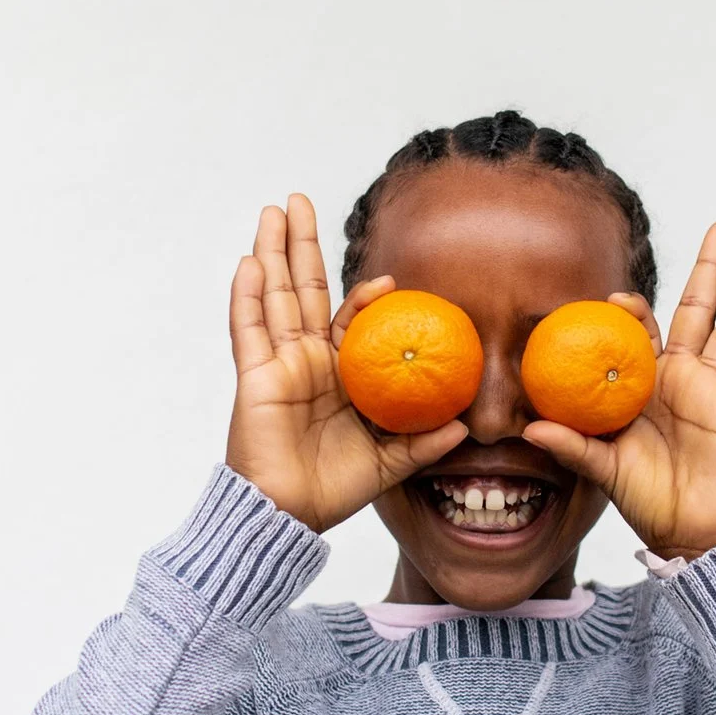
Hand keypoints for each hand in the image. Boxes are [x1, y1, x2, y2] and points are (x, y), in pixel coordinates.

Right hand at [226, 196, 466, 530]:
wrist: (291, 514)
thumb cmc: (335, 488)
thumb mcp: (393, 460)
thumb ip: (426, 441)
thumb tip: (467, 425)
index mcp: (340, 374)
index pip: (350, 321)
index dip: (365, 297)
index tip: (389, 279)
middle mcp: (306, 361)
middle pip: (303, 291)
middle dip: (301, 245)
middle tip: (299, 200)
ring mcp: (278, 364)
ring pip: (274, 296)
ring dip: (272, 251)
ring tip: (273, 211)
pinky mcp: (254, 376)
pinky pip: (249, 329)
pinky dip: (248, 295)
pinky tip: (251, 261)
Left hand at [523, 221, 715, 556]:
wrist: (690, 531)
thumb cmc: (646, 500)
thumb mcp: (602, 468)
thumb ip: (573, 444)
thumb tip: (529, 427)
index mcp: (646, 386)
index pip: (644, 333)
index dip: (634, 310)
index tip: (619, 298)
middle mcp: (682, 378)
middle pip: (699, 311)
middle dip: (709, 269)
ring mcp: (714, 388)